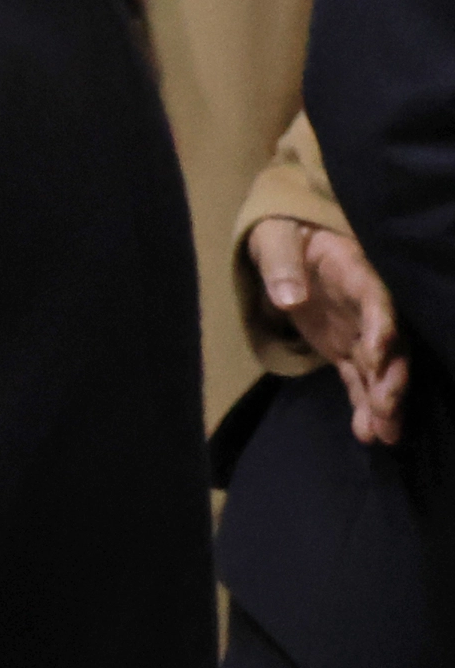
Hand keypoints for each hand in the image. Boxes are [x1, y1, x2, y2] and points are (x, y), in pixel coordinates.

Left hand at [249, 216, 411, 445]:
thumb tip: (289, 298)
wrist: (290, 240)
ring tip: (383, 435)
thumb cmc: (285, 232)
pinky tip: (368, 433)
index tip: (379, 354)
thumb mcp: (276, 237)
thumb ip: (281, 263)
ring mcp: (358, 329)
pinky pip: (359, 379)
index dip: (382, 326)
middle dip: (391, 377)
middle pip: (390, 343)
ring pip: (379, 369)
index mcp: (354, 270)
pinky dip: (363, 404)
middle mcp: (365, 306)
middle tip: (387, 410)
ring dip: (382, 401)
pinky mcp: (345, 348)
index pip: (376, 300)